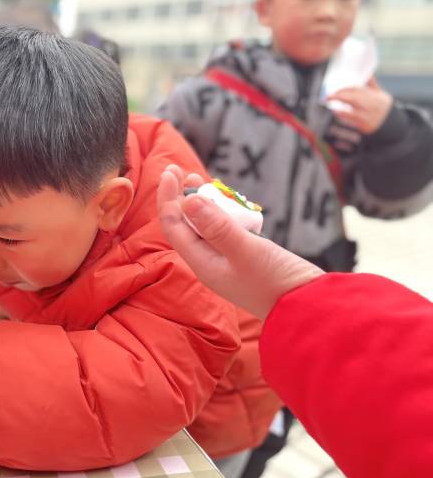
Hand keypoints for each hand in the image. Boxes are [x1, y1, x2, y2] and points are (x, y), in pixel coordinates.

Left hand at [157, 165, 322, 318]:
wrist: (309, 307)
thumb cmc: (277, 283)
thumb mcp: (246, 251)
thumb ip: (217, 227)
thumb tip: (188, 201)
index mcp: (203, 263)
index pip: (174, 227)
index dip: (168, 199)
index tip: (170, 172)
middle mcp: (210, 262)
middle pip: (186, 225)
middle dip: (181, 198)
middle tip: (182, 171)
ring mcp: (228, 260)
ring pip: (205, 226)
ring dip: (201, 203)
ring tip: (201, 180)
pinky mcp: (246, 256)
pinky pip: (225, 230)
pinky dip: (223, 212)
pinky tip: (228, 201)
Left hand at [326, 77, 392, 134]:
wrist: (391, 122)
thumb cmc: (382, 106)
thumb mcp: (380, 94)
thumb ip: (372, 84)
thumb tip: (368, 73)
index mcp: (375, 96)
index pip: (359, 90)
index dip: (346, 89)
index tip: (336, 89)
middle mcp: (372, 105)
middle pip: (354, 99)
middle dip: (340, 96)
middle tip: (329, 96)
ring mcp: (368, 115)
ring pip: (352, 110)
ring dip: (339, 106)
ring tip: (330, 102)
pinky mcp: (364, 124)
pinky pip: (351, 119)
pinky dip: (342, 115)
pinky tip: (335, 112)